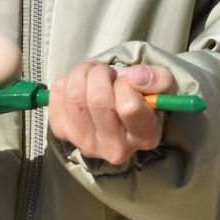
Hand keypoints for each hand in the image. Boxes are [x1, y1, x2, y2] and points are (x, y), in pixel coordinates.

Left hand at [48, 61, 178, 164]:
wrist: (119, 111)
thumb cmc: (143, 97)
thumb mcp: (163, 86)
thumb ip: (158, 79)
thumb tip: (134, 76)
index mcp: (145, 137)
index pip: (129, 107)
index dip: (126, 84)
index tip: (128, 81)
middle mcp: (115, 148)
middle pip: (98, 100)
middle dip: (101, 73)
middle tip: (107, 72)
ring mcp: (86, 144)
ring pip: (74, 97)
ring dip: (82, 73)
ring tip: (92, 74)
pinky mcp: (63, 133)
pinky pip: (56, 97)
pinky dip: (66, 82)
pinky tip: (79, 85)